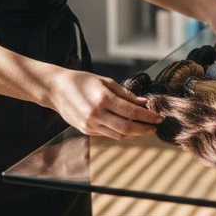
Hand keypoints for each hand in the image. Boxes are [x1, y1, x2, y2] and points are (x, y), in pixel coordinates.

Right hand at [46, 69, 162, 139]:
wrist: (56, 89)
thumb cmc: (82, 81)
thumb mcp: (105, 81)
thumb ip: (126, 94)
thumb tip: (144, 103)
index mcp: (103, 98)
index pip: (131, 112)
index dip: (147, 117)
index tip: (158, 118)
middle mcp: (97, 114)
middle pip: (127, 127)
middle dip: (144, 129)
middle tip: (155, 127)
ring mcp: (90, 124)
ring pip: (118, 134)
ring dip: (134, 133)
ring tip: (144, 128)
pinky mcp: (86, 130)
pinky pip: (108, 134)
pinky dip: (121, 132)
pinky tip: (128, 127)